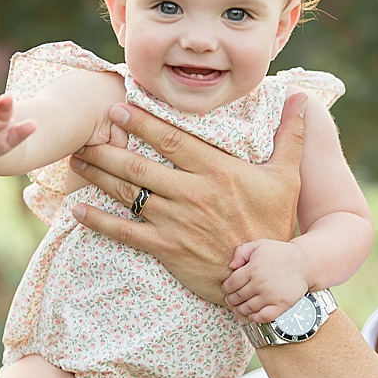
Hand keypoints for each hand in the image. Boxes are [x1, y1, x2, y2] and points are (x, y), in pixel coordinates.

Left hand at [65, 95, 309, 302]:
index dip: (142, 122)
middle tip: (84, 133)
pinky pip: (125, 232)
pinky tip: (77, 211)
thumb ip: (291, 136)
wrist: (267, 277)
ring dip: (98, 176)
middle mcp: (191, 194)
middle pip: (139, 164)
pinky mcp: (166, 249)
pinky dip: (99, 221)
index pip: (172, 139)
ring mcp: (176, 222)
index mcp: (216, 171)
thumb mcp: (288, 178)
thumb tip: (302, 99)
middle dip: (108, 146)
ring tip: (75, 160)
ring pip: (128, 193)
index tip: (118, 108)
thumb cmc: (274, 225)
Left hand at [224, 239, 310, 322]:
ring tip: (238, 308)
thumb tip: (231, 267)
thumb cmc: (280, 254)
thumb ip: (241, 252)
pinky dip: (255, 318)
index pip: (231, 284)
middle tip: (231, 300)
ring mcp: (271, 296)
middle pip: (238, 297)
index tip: (227, 290)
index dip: (226, 288)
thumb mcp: (258, 245)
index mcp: (253, 269)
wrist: (304, 263)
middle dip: (231, 300)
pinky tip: (253, 315)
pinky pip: (264, 317)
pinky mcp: (282, 305)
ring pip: (248, 308)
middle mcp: (261, 284)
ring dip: (240, 310)